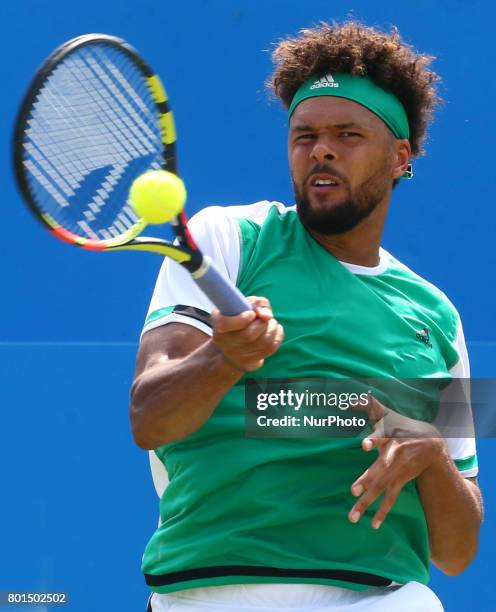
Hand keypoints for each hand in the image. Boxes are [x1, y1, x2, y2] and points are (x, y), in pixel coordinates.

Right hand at [211, 296, 283, 371]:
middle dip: (262, 323)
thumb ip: (257, 303)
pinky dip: (278, 335)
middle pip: (249, 335)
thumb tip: (267, 316)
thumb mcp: (244, 305)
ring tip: (271, 322)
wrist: (236, 345)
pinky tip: (275, 329)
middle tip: (263, 318)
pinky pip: (271, 348)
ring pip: (264, 342)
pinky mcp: (250, 361)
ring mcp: (237, 355)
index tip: (251, 314)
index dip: (242, 319)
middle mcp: (225, 343)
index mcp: (219, 326)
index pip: (224, 325)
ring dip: (272, 328)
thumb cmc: (241, 319)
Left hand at [348, 394, 445, 528]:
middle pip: (378, 471)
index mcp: (390, 440)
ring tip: (353, 517)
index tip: (365, 445)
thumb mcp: (387, 414)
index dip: (374, 441)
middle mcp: (392, 458)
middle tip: (353, 491)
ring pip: (381, 490)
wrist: (431, 445)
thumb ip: (369, 404)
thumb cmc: (402, 427)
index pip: (382, 439)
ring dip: (367, 504)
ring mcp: (396, 473)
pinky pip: (390, 500)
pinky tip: (373, 526)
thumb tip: (353, 395)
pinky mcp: (400, 482)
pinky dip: (382, 512)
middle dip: (366, 481)